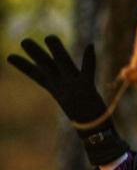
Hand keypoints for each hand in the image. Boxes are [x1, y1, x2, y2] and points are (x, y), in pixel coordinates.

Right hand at [7, 35, 128, 165]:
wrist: (94, 132)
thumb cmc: (86, 119)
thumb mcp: (74, 104)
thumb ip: (70, 94)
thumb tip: (62, 90)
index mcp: (57, 90)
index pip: (37, 75)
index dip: (24, 65)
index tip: (9, 57)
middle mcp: (62, 87)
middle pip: (47, 66)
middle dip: (36, 53)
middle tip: (24, 40)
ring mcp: (74, 87)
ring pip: (63, 64)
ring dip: (57, 50)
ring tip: (49, 37)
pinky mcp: (88, 88)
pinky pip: (88, 71)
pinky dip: (89, 59)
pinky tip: (90, 45)